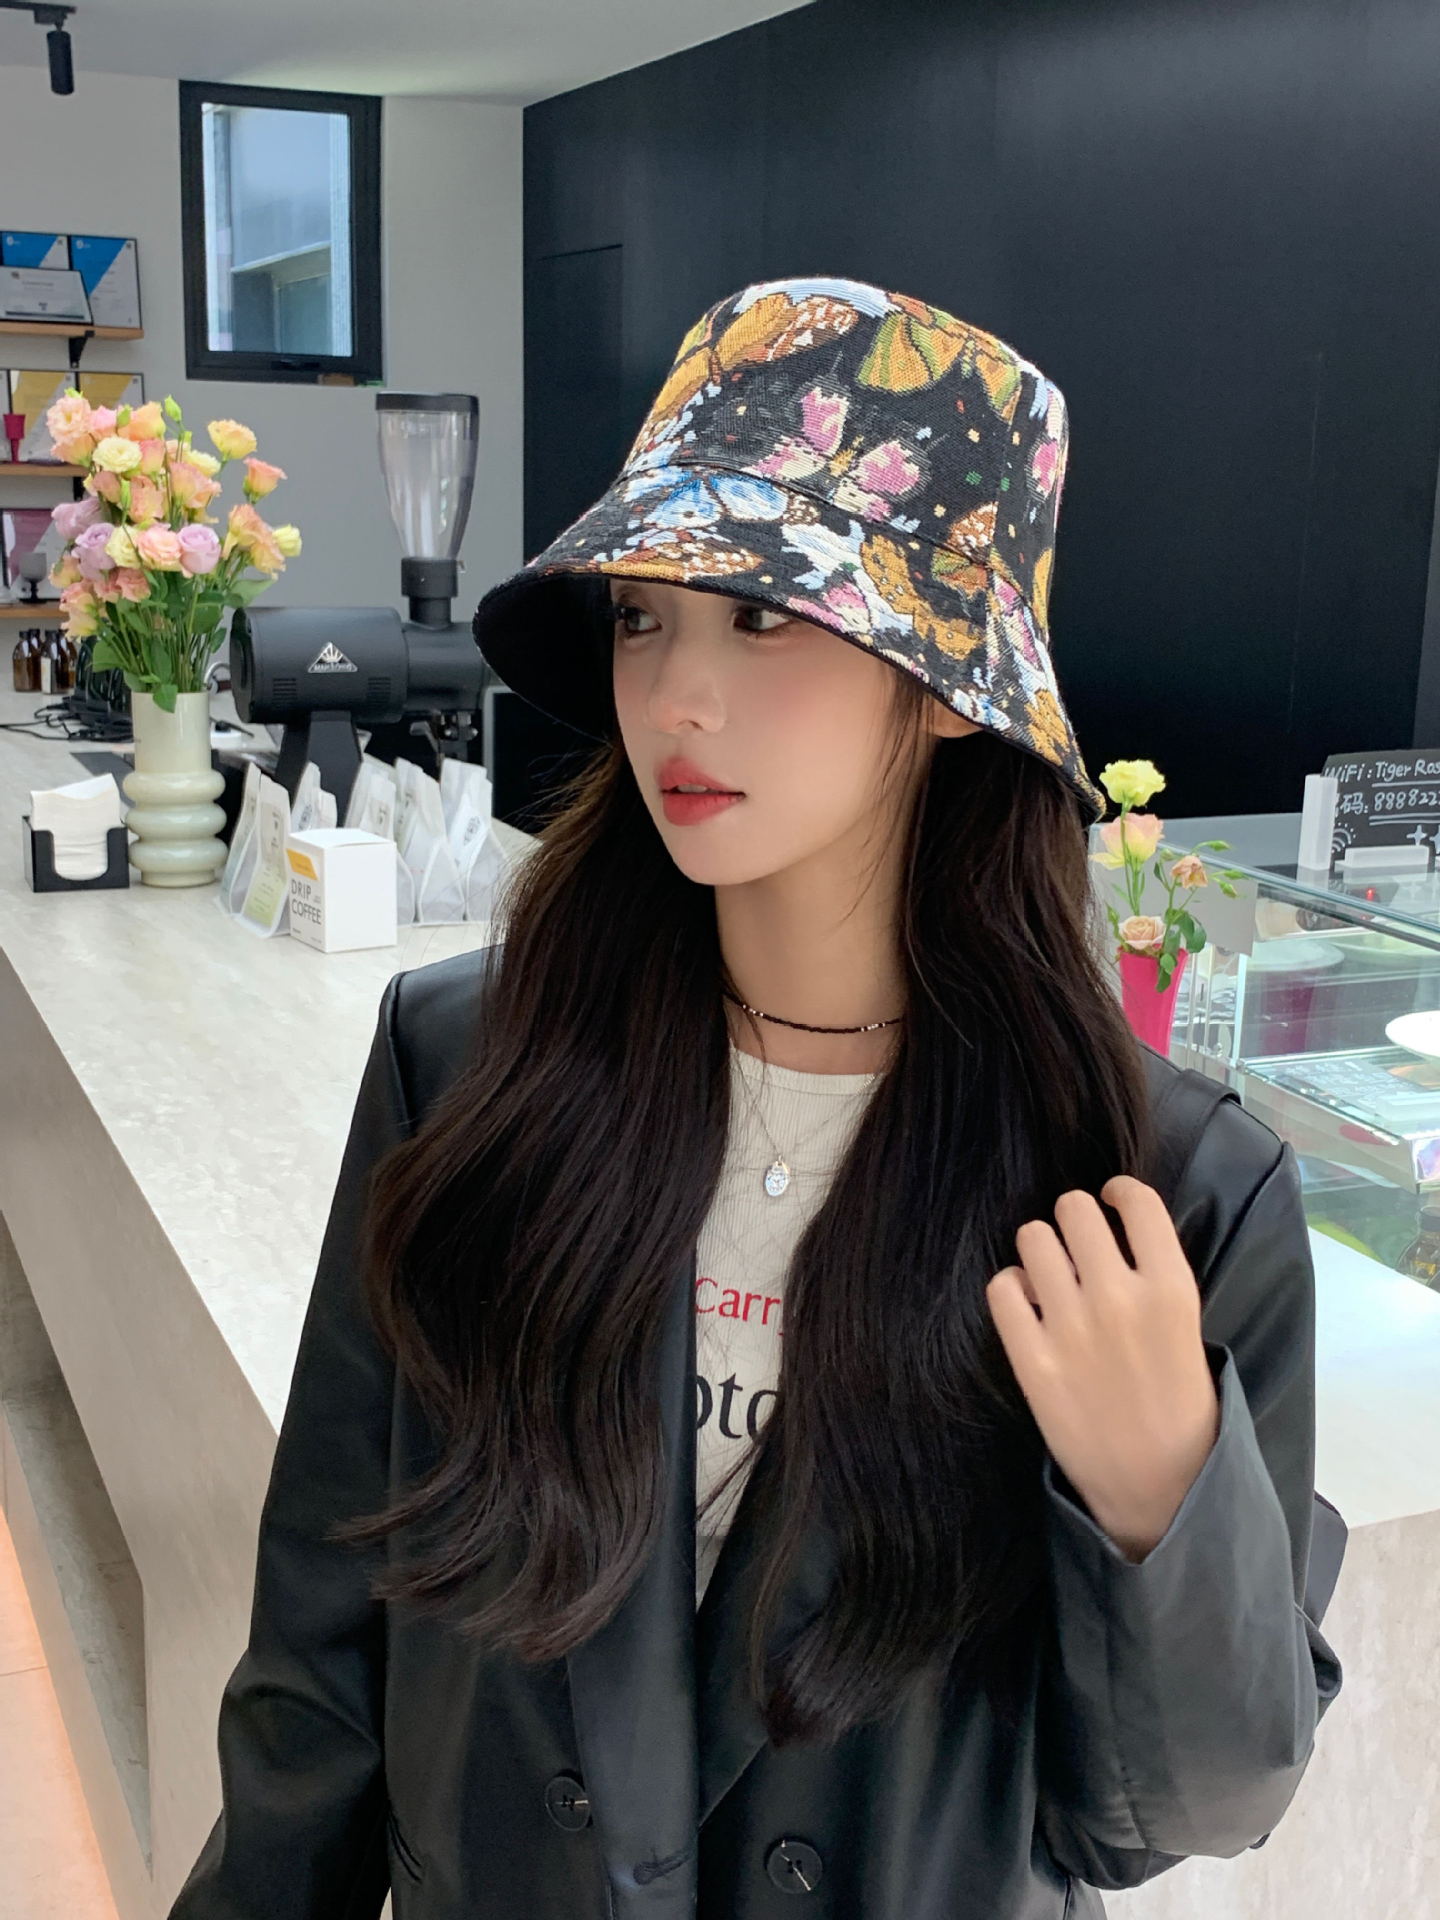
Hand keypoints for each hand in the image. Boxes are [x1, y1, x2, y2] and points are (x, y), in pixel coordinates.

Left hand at [986, 1175, 1220, 1562]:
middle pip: (1074, 1209)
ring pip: (1033, 1238)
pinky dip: (1012, 1288)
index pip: (1136, 1200)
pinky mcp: (1033, 1360)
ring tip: (1052, 1275)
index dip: (1118, 1192)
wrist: (1159, 1485)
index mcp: (1171, 1288)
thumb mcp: (1187, 1327)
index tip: (1111, 1200)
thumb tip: (1111, 1228)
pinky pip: (1003, 1287)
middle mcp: (1119, 1298)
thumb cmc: (1178, 1403)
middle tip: (1078, 1244)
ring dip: (1041, 1250)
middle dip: (1074, 1219)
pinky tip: (1029, 1305)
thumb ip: (1152, 1275)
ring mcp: (1071, 1328)